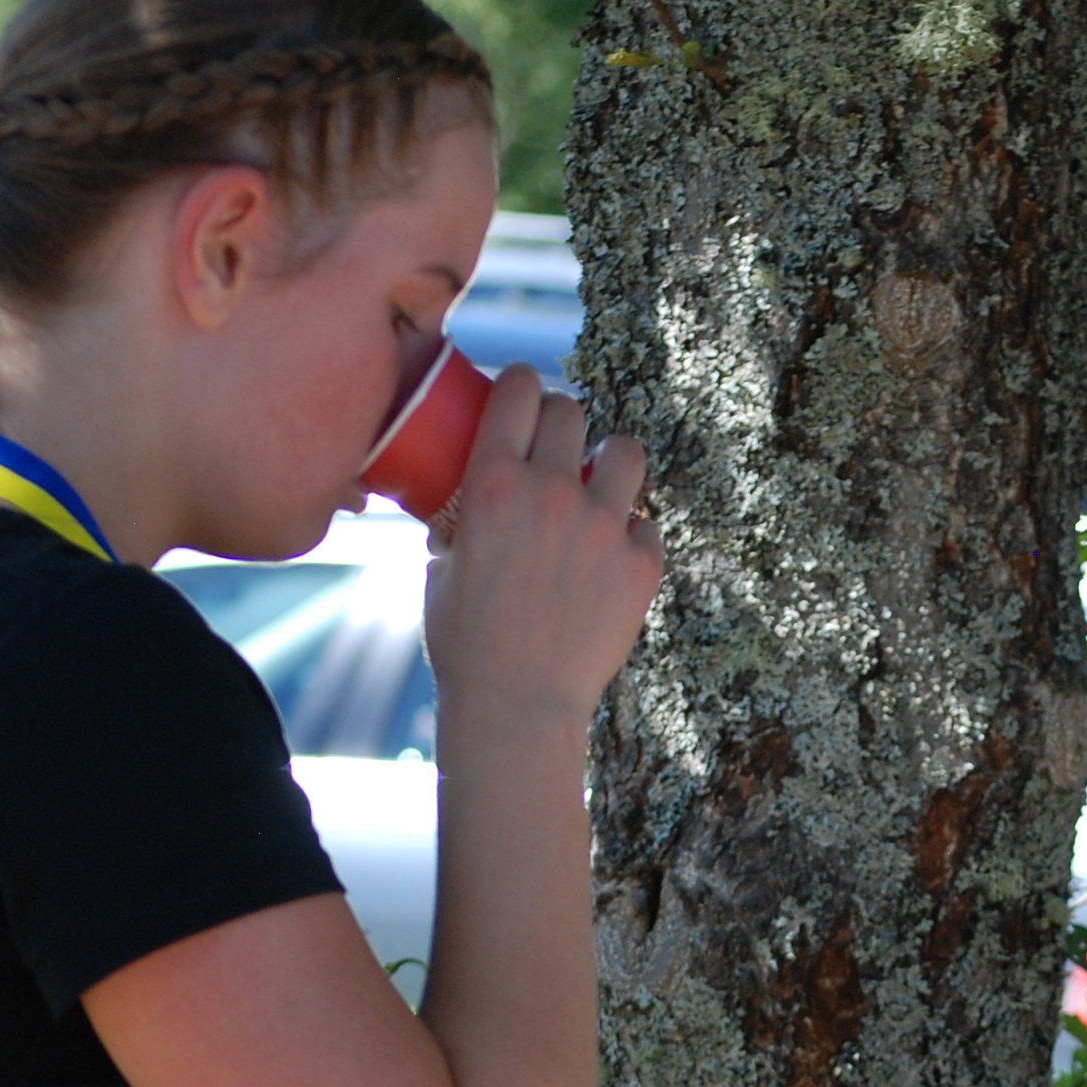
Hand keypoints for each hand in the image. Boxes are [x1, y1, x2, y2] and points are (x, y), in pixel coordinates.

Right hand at [420, 368, 664, 729]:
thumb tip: (465, 511)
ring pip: (627, 452)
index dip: (521, 381)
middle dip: (562, 417)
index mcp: (493, 484)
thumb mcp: (441, 571)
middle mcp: (552, 492)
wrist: (517, 705)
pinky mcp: (643, 563)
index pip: (518, 392)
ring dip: (611, 460)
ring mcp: (604, 525)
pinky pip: (646, 523)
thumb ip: (460, 528)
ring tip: (601, 483)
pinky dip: (630, 533)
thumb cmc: (466, 644)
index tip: (523, 387)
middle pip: (571, 411)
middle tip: (557, 438)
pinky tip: (613, 556)